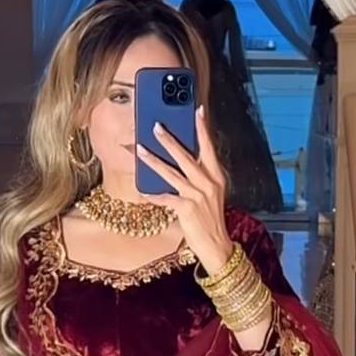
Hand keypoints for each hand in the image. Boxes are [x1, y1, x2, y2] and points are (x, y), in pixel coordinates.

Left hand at [136, 106, 233, 276]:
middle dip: (169, 140)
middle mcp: (208, 183)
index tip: (197, 110)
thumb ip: (201, 177)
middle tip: (156, 126)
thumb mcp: (211, 195)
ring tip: (139, 150)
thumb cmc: (211, 220)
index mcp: (216, 177)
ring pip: (171, 173)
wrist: (216, 245)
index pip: (209, 148)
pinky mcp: (187, 209)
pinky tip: (144, 191)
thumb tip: (182, 162)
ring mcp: (197, 196)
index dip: (203, 128)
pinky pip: (166, 198)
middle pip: (186, 156)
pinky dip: (154, 195)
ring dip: (153, 161)